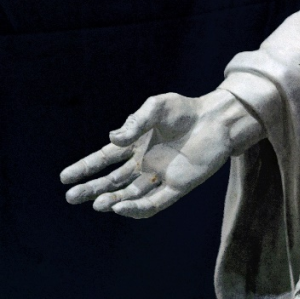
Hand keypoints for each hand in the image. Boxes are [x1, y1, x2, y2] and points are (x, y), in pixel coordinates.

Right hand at [60, 89, 263, 218]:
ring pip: (131, 195)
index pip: (105, 160)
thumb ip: (134, 122)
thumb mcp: (157, 107)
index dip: (85, 168)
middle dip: (92, 189)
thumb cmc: (186, 110)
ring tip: (98, 204)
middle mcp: (145, 163)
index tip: (64, 177)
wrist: (218, 119)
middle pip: (113, 181)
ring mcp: (161, 175)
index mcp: (136, 144)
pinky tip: (121, 208)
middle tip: (71, 197)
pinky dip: (137, 208)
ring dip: (113, 201)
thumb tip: (112, 140)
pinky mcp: (179, 185)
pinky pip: (155, 202)